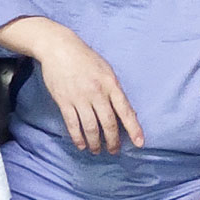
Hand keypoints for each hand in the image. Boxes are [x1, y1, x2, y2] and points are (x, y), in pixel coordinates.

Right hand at [33, 30, 143, 152]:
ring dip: (95, 143)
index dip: (133, 129)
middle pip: (108, 123)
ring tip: (96, 150)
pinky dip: (78, 137)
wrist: (59, 48)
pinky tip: (81, 145)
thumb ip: (114, 90)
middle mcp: (97, 93)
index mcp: (111, 84)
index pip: (125, 111)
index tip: (139, 143)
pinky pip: (72, 124)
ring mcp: (80, 98)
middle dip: (112, 141)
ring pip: (90, 127)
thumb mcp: (106, 70)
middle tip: (114, 151)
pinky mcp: (64, 101)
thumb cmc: (85, 59)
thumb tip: (123, 111)